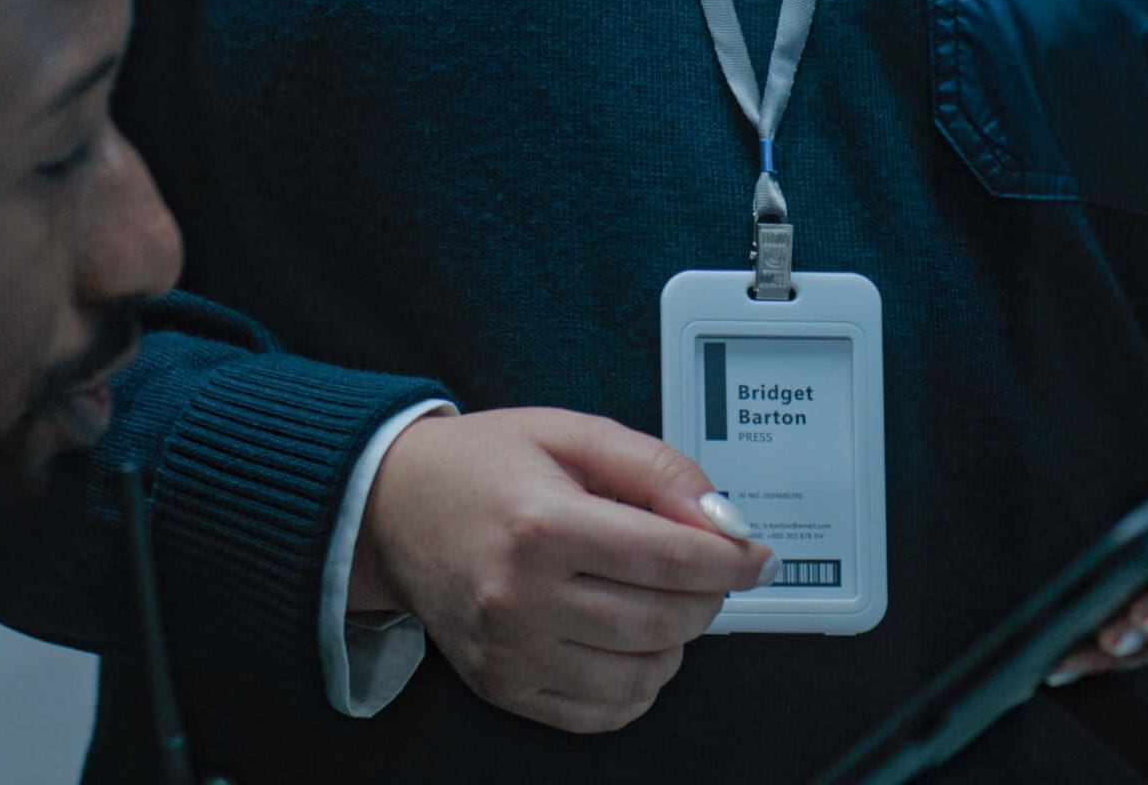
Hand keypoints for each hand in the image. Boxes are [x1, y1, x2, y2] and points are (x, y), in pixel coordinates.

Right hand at [350, 407, 775, 733]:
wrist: (391, 508)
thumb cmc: (480, 466)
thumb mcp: (570, 434)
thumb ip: (655, 468)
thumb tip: (720, 517)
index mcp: (542, 526)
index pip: (669, 560)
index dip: (730, 561)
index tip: (756, 555)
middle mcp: (522, 598)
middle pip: (662, 621)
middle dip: (708, 597)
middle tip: (708, 569)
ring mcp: (511, 652)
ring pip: (641, 675)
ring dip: (677, 642)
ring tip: (663, 601)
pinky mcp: (503, 686)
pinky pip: (601, 712)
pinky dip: (638, 684)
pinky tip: (632, 642)